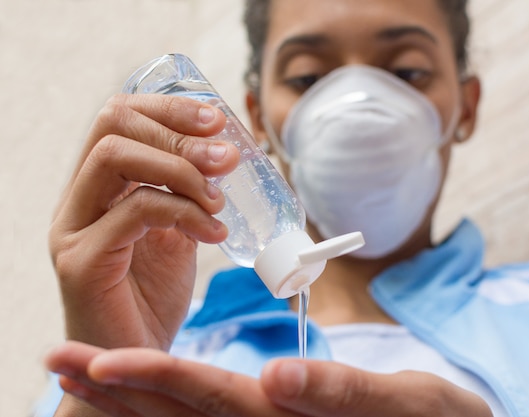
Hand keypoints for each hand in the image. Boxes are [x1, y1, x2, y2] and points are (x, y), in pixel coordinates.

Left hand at [46, 341, 492, 416]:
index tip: (101, 362)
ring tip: (76, 370)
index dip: (156, 381)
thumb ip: (339, 391)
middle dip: (117, 389)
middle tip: (59, 358)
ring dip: (126, 399)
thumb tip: (276, 377)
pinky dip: (159, 407)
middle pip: (180, 415)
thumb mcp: (400, 404)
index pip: (213, 400)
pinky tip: (127, 390)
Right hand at [49, 94, 238, 350]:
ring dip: (182, 169)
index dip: (169, 108)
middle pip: (114, 125)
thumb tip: (228, 152)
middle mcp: (78, 200)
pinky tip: (213, 231)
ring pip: (116, 158)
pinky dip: (183, 212)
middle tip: (226, 157)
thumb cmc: (152, 296)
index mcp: (99, 187)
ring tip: (219, 199)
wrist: (133, 358)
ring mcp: (72, 228)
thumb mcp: (176, 232)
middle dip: (179, 131)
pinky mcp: (82, 261)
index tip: (217, 118)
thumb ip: (187, 194)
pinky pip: (133, 212)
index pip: (120, 117)